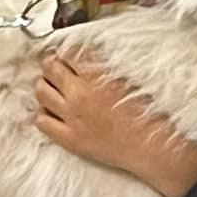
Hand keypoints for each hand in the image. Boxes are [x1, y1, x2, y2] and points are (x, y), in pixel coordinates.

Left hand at [35, 52, 196, 196]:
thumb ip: (108, 65)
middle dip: (53, 64)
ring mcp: (72, 117)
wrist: (155, 146)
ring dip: (45, 85)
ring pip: (41, 91)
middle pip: (50, 67)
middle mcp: (80, 93)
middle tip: (59, 68)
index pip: (70, 51)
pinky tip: (53, 112)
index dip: (69, 50)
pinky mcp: (70, 139)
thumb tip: (94, 57)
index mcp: (98, 74)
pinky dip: (43, 114)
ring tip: (54, 87)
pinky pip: (42, 122)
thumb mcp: (133, 77)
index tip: (70, 53)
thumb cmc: (152, 112)